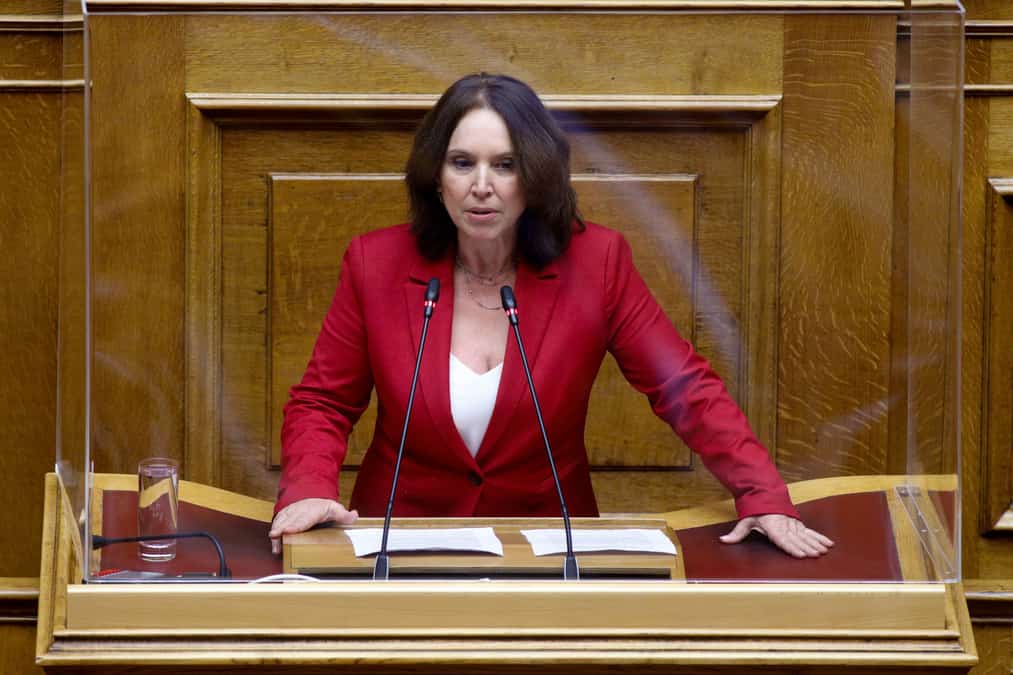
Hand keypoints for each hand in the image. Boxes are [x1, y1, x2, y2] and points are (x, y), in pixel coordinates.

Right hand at [269, 498, 358, 554]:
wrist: (313, 498)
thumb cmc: (324, 507)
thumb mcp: (336, 510)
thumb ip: (344, 516)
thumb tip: (354, 515)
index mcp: (314, 511)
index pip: (304, 519)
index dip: (296, 525)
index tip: (289, 530)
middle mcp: (301, 510)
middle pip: (290, 520)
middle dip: (281, 528)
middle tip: (275, 536)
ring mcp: (293, 511)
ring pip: (282, 519)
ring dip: (276, 529)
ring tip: (273, 540)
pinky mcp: (286, 513)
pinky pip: (279, 519)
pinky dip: (275, 527)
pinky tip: (273, 536)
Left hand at [719, 514, 833, 557]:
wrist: (765, 493)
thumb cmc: (755, 509)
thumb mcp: (745, 520)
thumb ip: (737, 533)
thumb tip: (723, 540)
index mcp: (772, 525)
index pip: (783, 539)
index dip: (792, 547)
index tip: (801, 555)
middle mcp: (785, 525)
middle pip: (797, 538)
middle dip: (807, 547)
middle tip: (816, 555)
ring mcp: (793, 524)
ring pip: (806, 535)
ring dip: (816, 543)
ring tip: (824, 551)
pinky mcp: (798, 523)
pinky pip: (810, 531)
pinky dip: (820, 537)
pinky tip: (828, 543)